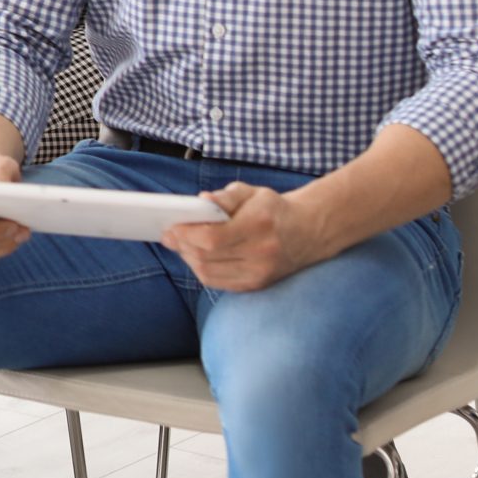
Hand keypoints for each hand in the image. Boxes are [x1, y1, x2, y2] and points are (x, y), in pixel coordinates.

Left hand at [162, 182, 319, 291]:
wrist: (307, 232)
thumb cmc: (273, 209)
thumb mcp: (251, 192)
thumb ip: (225, 196)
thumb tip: (201, 201)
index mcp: (258, 225)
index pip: (212, 238)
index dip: (186, 235)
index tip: (171, 227)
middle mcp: (261, 253)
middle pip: (207, 258)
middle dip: (182, 246)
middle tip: (169, 235)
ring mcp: (260, 273)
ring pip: (209, 273)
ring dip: (189, 259)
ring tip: (181, 245)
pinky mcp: (257, 285)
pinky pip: (219, 283)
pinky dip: (202, 270)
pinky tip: (197, 257)